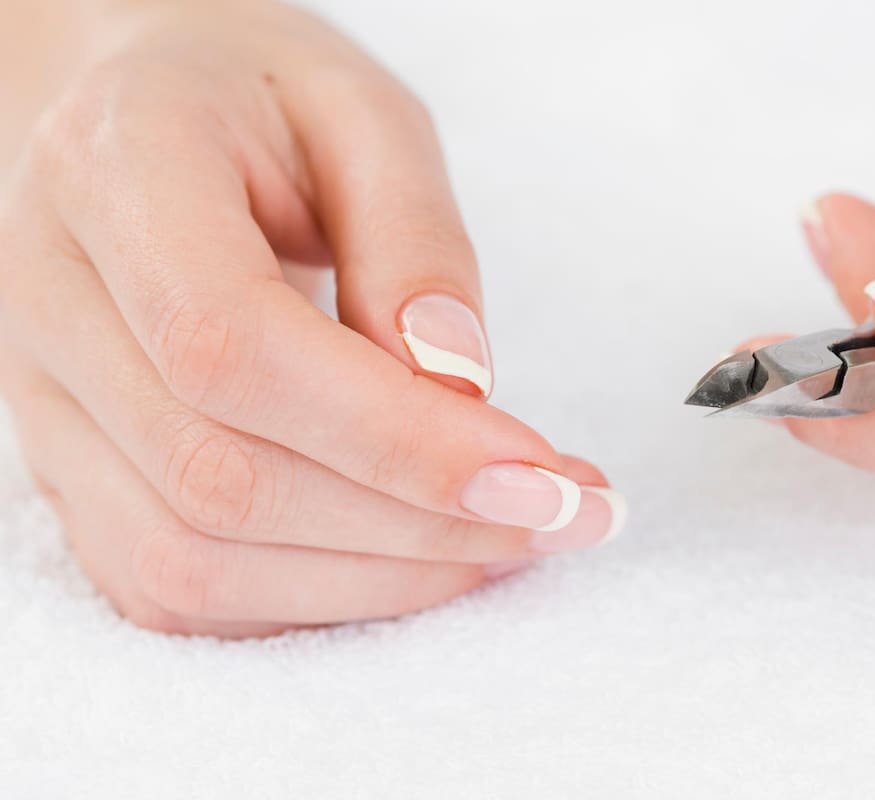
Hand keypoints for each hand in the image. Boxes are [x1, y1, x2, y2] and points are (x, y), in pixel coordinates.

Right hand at [0, 1, 623, 636]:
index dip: (397, 437)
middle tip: (561, 514)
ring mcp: (43, 399)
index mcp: (114, 171)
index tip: (538, 474)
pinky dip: (314, 596)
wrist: (132, 110)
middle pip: (224, 480)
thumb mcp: (362, 113)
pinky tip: (417, 558)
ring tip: (508, 539)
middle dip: (421, 526)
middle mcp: (48, 297)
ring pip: (194, 560)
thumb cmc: (254, 98)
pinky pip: (173, 584)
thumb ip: (414, 236)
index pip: (236, 349)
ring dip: (380, 578)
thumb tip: (458, 381)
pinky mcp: (69, 464)